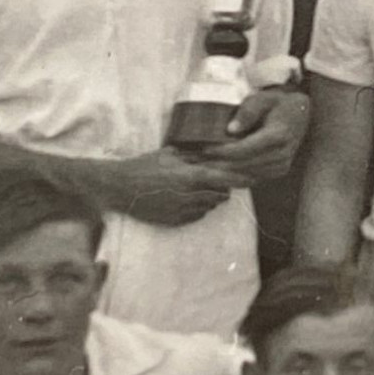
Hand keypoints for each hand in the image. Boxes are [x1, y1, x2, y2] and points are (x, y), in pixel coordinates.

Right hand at [114, 149, 234, 226]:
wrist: (120, 188)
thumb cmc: (143, 166)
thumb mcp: (169, 154)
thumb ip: (191, 155)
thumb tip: (211, 153)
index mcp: (191, 176)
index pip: (225, 179)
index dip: (241, 179)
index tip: (253, 179)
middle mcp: (191, 195)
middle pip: (221, 195)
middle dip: (222, 188)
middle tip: (217, 180)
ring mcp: (183, 211)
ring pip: (210, 207)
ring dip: (210, 198)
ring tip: (198, 188)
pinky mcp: (175, 221)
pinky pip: (197, 216)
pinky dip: (198, 209)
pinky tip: (187, 199)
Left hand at [194, 88, 309, 184]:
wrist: (300, 114)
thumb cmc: (278, 104)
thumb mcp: (263, 99)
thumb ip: (247, 111)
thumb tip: (230, 130)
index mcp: (279, 134)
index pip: (245, 149)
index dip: (223, 151)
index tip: (204, 149)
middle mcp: (282, 154)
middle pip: (244, 166)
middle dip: (218, 165)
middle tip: (196, 162)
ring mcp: (281, 166)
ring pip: (247, 176)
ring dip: (224, 174)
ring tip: (202, 169)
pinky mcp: (278, 172)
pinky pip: (253, 179)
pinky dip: (234, 178)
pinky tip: (217, 174)